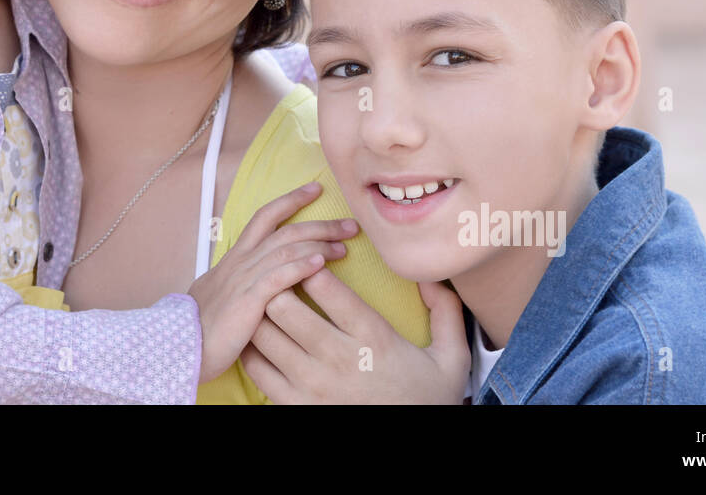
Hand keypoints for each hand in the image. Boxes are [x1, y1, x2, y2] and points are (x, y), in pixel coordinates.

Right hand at [187, 181, 358, 383]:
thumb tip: (256, 282)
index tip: (316, 189)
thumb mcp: (218, 296)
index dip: (290, 200)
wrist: (176, 346)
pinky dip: (300, 266)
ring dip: (319, 243)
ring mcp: (243, 279)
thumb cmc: (199, 328)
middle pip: (285, 230)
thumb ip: (239, 284)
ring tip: (345, 245)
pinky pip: (278, 276)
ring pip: (286, 249)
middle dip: (321, 223)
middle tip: (351, 224)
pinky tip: (321, 263)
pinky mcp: (247, 300)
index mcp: (234, 259)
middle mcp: (240, 262)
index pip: (265, 217)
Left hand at [240, 270, 469, 403]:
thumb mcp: (452, 357)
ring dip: (262, 314)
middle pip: (284, 307)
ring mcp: (312, 386)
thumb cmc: (428, 399)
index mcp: (374, 339)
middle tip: (282, 278)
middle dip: (279, 285)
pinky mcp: (295, 406)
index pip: (328, 290)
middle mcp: (338, 360)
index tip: (311, 259)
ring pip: (265, 334)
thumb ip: (446, 311)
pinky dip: (253, 348)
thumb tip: (431, 274)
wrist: (415, 446)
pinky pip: (257, 370)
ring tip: (267, 303)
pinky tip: (263, 337)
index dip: (311, 265)